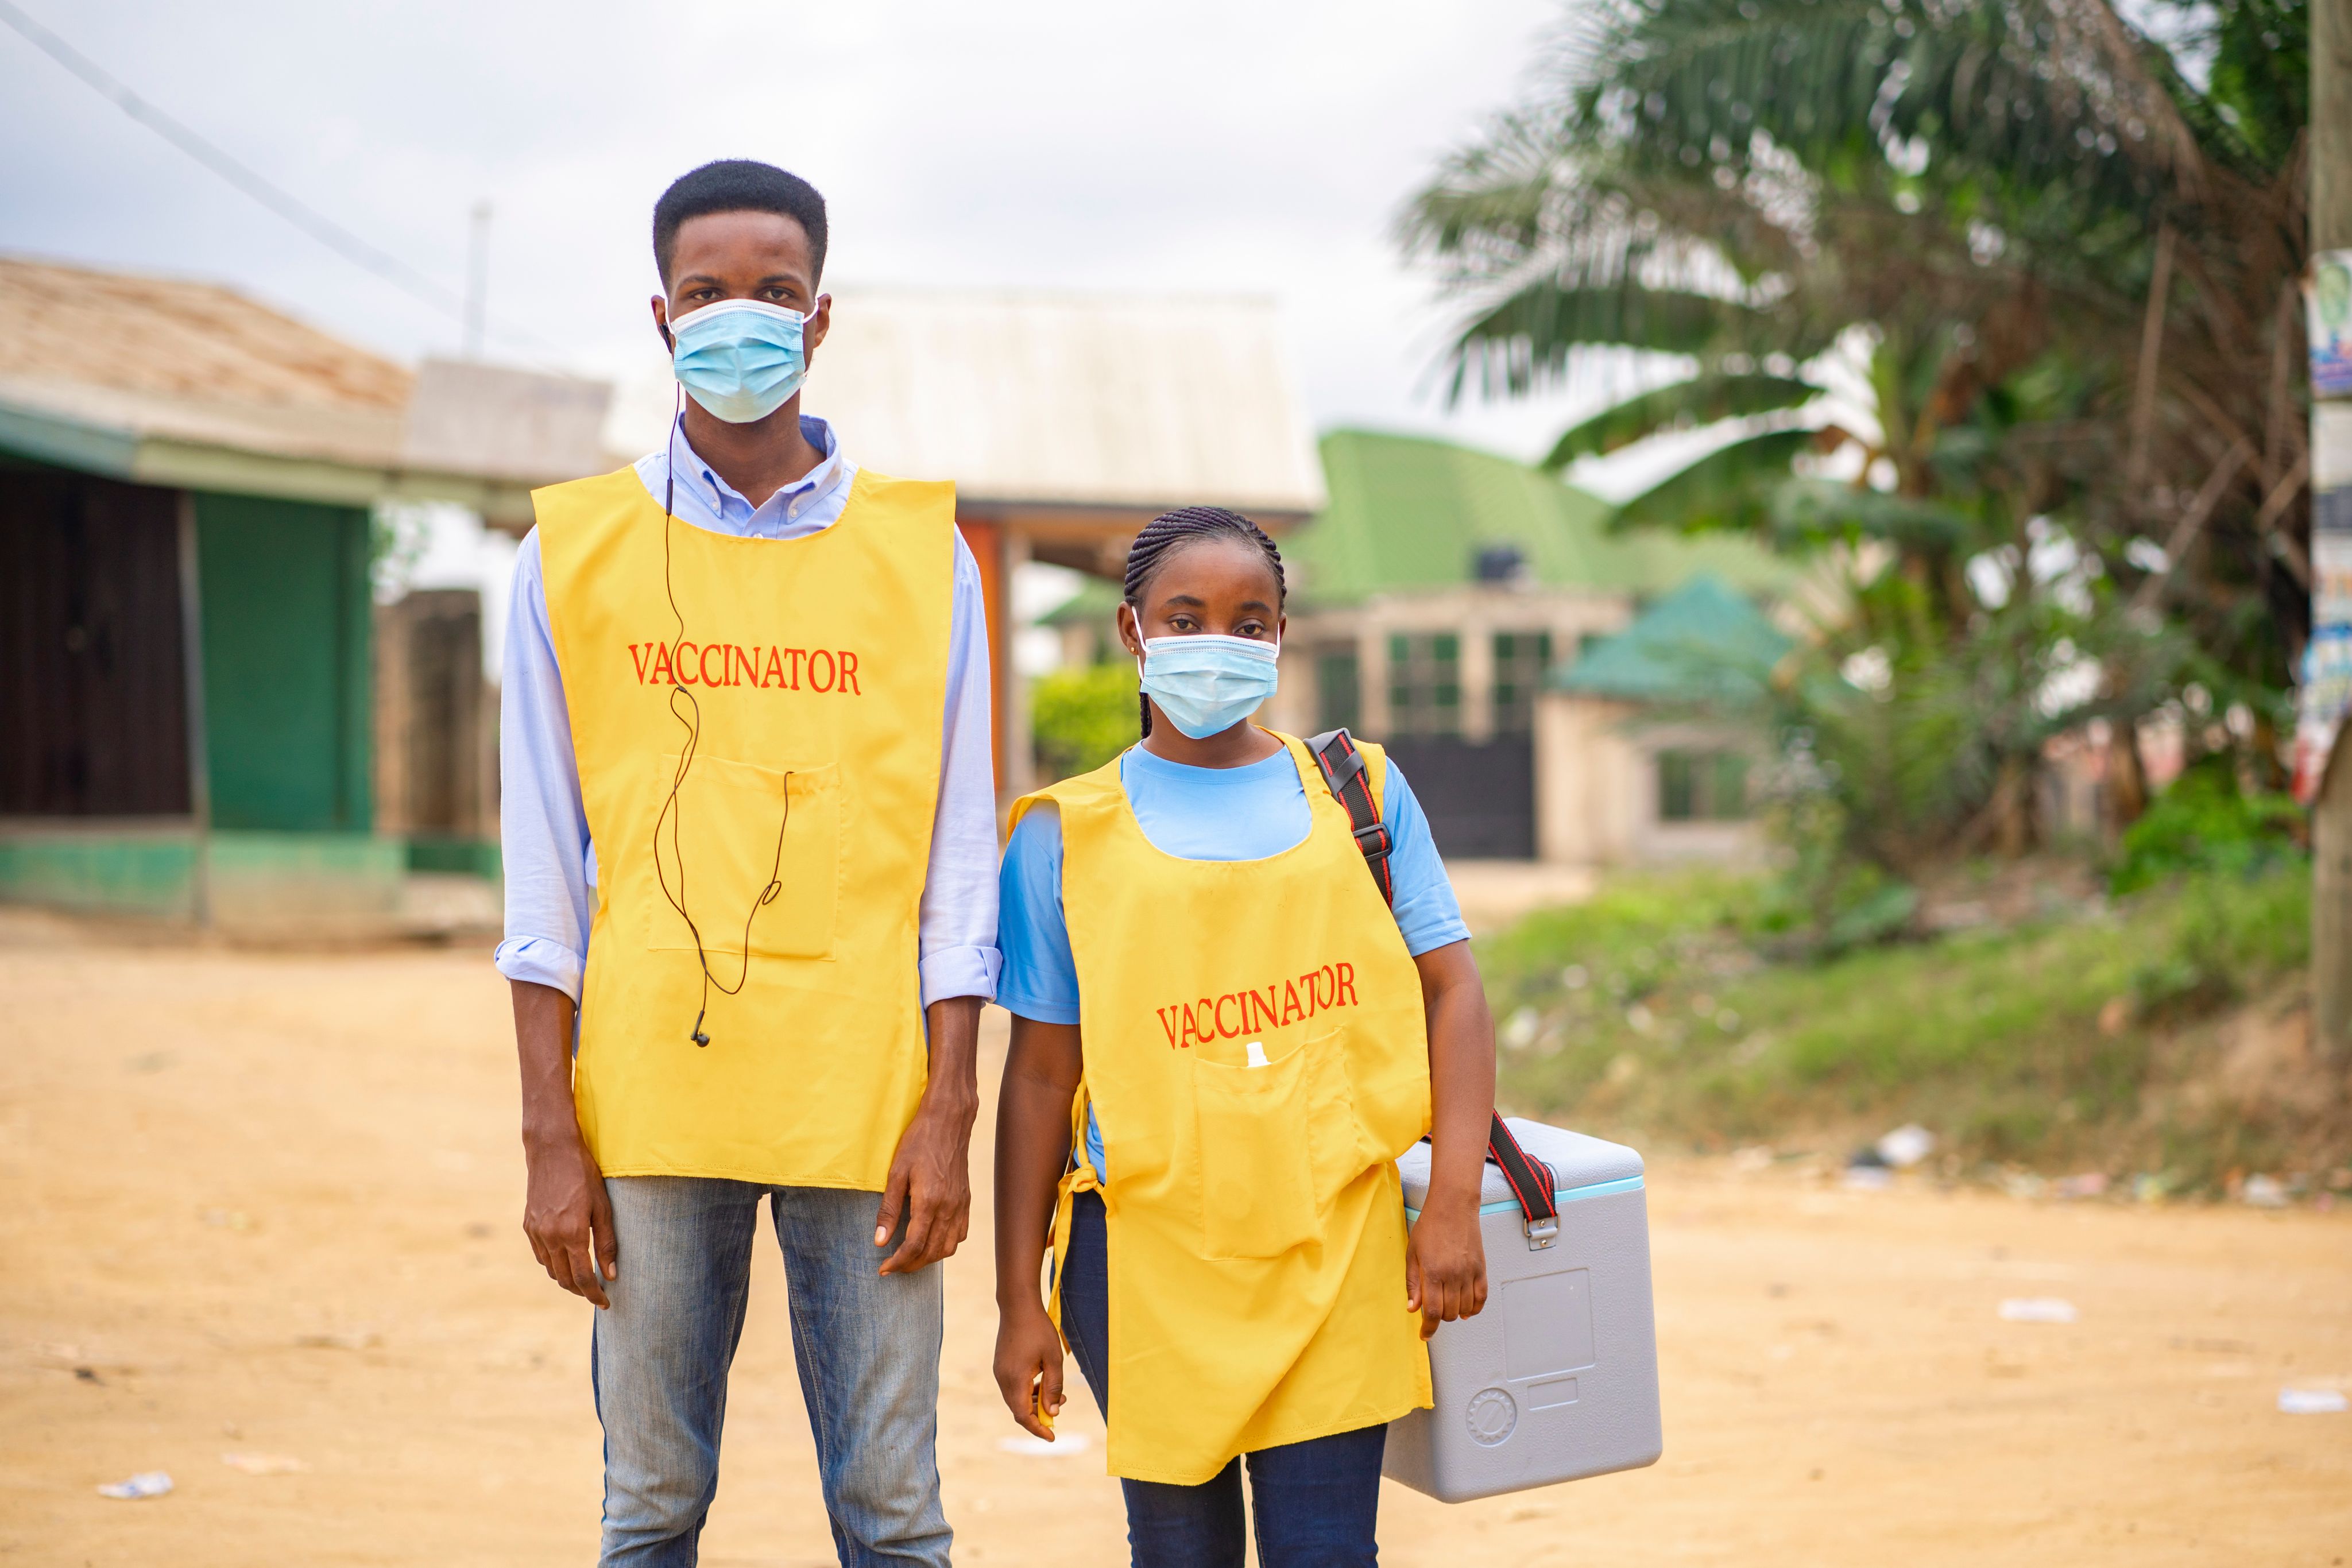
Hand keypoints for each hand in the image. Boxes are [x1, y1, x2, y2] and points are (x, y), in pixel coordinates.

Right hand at [522, 1128, 617, 1307]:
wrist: (552, 1150)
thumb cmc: (584, 1175)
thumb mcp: (603, 1207)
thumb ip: (607, 1242)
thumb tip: (611, 1274)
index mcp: (572, 1233)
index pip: (582, 1278)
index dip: (594, 1294)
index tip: (605, 1303)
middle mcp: (550, 1237)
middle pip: (564, 1279)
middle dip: (581, 1291)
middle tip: (597, 1293)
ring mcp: (536, 1231)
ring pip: (550, 1269)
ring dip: (566, 1279)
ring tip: (584, 1278)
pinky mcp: (528, 1224)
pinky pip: (540, 1255)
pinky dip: (553, 1263)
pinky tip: (566, 1258)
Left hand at [874, 1090, 975, 1275]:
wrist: (948, 1122)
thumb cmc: (918, 1142)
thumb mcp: (896, 1173)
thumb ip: (888, 1209)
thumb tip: (879, 1241)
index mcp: (929, 1201)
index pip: (914, 1246)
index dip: (897, 1262)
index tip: (883, 1268)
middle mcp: (948, 1207)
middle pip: (931, 1252)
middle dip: (910, 1265)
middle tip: (892, 1266)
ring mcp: (961, 1205)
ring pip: (948, 1248)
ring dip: (928, 1259)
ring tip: (910, 1257)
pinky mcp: (966, 1200)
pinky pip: (960, 1234)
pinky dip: (946, 1245)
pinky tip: (932, 1241)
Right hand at [993, 1300, 1066, 1439]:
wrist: (1018, 1306)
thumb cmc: (1038, 1329)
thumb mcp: (1053, 1359)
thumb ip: (1053, 1387)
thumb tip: (1053, 1412)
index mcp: (1015, 1379)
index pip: (1023, 1415)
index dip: (1037, 1429)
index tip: (1052, 1437)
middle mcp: (1002, 1379)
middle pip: (1019, 1409)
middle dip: (1039, 1414)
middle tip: (1061, 1405)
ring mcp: (999, 1372)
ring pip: (1016, 1398)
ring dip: (1035, 1401)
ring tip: (1056, 1393)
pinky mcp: (1001, 1366)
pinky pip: (1013, 1387)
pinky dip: (1027, 1391)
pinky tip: (1042, 1381)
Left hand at [1404, 1200, 1486, 1340]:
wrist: (1453, 1206)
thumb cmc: (1430, 1225)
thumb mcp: (1412, 1253)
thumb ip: (1413, 1283)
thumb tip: (1413, 1308)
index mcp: (1433, 1272)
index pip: (1432, 1312)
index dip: (1429, 1328)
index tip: (1425, 1335)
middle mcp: (1453, 1275)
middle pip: (1449, 1313)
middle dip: (1440, 1318)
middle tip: (1433, 1312)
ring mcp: (1469, 1273)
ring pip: (1465, 1308)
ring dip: (1456, 1313)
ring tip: (1448, 1306)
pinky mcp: (1481, 1268)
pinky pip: (1481, 1297)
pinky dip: (1474, 1308)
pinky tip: (1467, 1309)